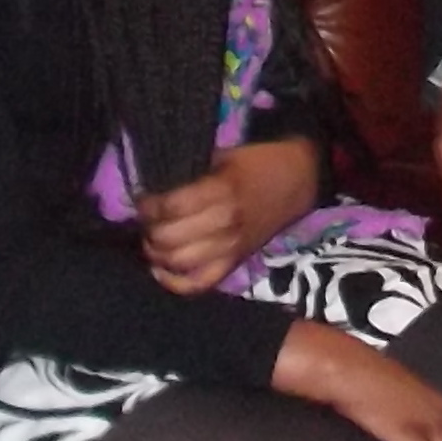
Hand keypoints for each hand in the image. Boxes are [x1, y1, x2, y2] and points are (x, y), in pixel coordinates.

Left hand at [141, 140, 321, 294]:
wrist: (299, 181)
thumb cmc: (258, 163)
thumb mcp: (224, 156)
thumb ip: (190, 171)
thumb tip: (154, 184)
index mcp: (222, 192)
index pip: (171, 207)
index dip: (148, 204)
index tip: (143, 198)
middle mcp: (224, 225)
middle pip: (169, 238)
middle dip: (149, 229)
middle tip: (146, 219)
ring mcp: (230, 249)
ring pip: (178, 263)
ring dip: (156, 253)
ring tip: (152, 239)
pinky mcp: (234, 263)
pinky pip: (198, 284)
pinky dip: (174, 282)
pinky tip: (160, 269)